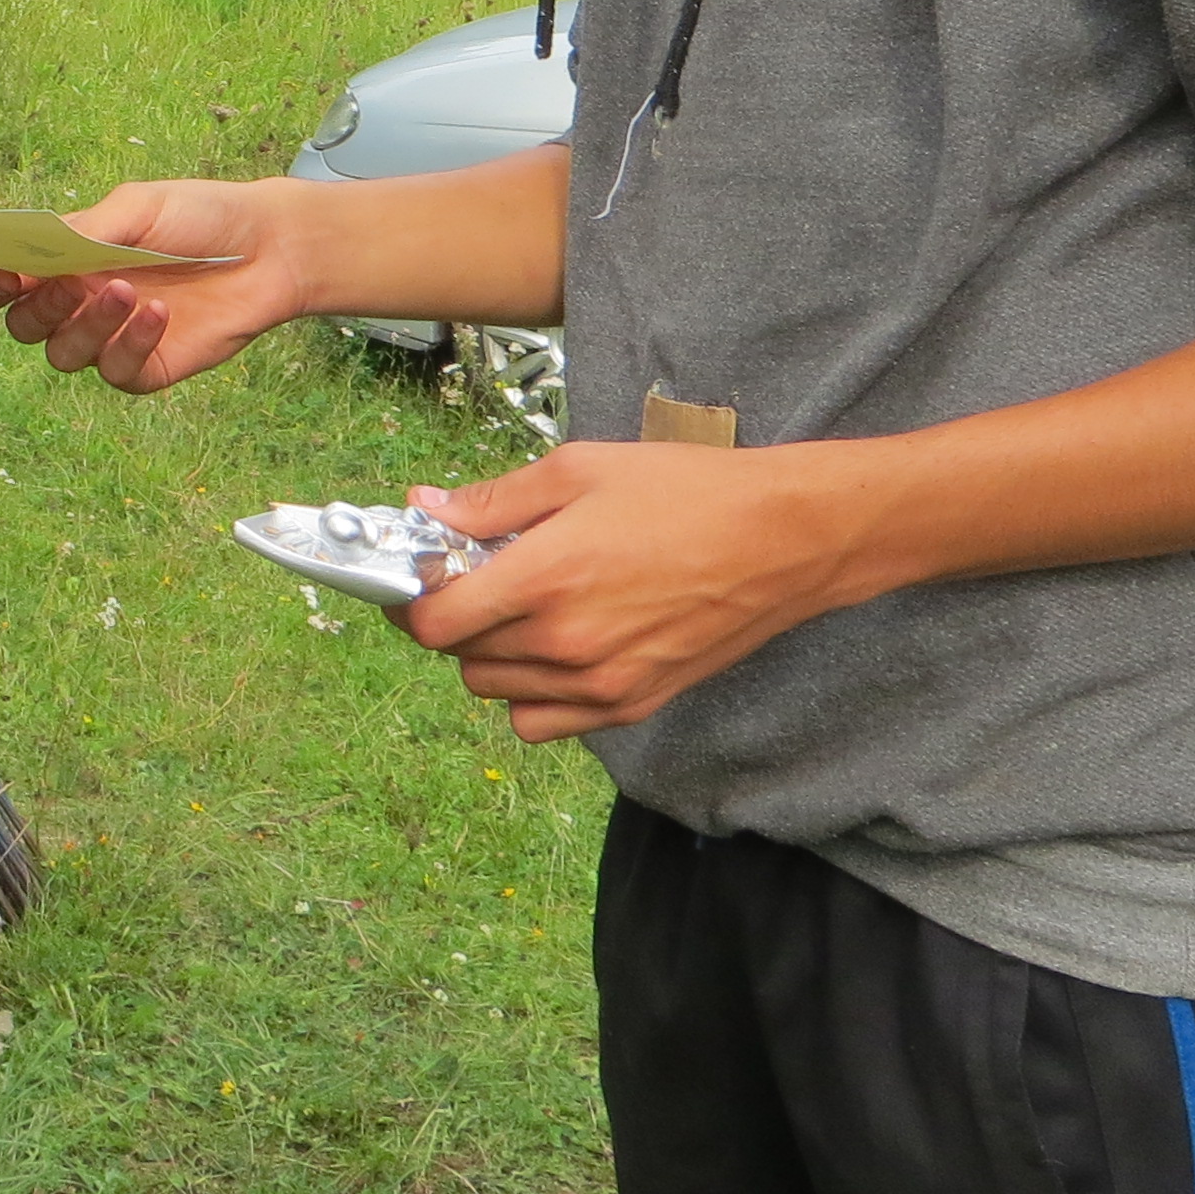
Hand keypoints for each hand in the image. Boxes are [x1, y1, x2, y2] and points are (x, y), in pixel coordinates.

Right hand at [0, 179, 309, 392]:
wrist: (271, 246)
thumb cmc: (200, 216)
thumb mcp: (138, 207)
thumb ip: (84, 230)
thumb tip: (28, 253)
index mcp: (68, 259)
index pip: (7, 282)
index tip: (5, 274)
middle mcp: (81, 302)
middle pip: (24, 326)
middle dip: (37, 308)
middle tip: (71, 285)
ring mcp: (112, 338)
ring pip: (64, 355)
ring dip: (87, 326)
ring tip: (127, 291)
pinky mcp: (148, 367)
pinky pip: (117, 372)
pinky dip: (131, 344)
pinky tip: (160, 313)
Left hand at [393, 446, 865, 740]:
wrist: (784, 539)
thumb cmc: (686, 492)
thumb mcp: (579, 470)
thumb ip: (494, 500)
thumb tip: (425, 507)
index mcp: (545, 579)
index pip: (434, 622)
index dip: (410, 599)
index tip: (418, 575)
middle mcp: (566, 644)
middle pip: (461, 658)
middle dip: (455, 618)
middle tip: (478, 577)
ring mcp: (600, 685)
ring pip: (498, 693)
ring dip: (492, 655)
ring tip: (525, 608)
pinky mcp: (632, 705)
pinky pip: (546, 723)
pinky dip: (534, 694)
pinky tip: (557, 647)